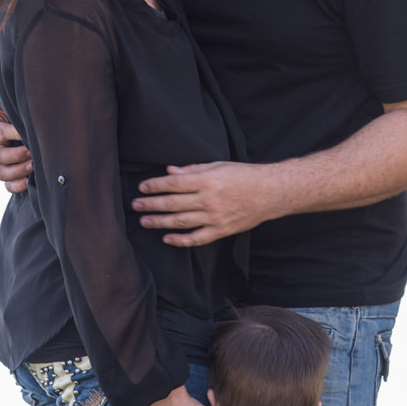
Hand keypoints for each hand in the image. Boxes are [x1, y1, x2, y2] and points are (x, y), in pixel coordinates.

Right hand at [0, 91, 33, 191]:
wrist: (19, 126)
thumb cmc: (14, 113)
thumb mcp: (7, 104)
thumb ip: (1, 100)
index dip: (13, 133)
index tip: (27, 132)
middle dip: (16, 155)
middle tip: (32, 152)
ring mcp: (0, 163)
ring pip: (1, 173)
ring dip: (17, 171)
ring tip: (33, 166)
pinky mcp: (8, 175)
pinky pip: (8, 186)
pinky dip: (17, 186)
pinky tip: (29, 181)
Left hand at [131, 162, 277, 246]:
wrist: (270, 193)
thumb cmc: (244, 175)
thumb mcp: (218, 165)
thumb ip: (193, 169)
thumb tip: (170, 172)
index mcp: (207, 180)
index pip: (174, 183)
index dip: (155, 185)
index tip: (142, 187)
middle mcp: (209, 200)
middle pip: (173, 203)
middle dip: (151, 205)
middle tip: (136, 205)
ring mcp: (215, 217)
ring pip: (181, 222)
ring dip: (160, 222)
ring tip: (144, 221)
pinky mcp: (221, 230)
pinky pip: (197, 238)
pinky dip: (181, 240)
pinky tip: (167, 238)